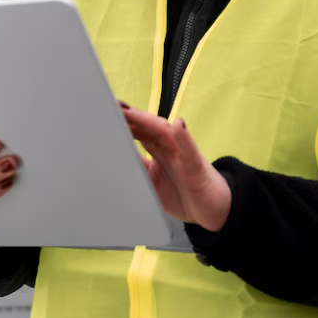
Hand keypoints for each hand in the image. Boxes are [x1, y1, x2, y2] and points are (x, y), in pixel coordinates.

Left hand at [121, 104, 231, 231]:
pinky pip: (190, 150)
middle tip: (113, 107)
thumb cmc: (184, 193)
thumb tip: (116, 160)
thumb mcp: (153, 184)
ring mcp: (183, 154)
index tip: (105, 113)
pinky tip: (179, 126)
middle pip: (148, 127)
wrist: (213, 210)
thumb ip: (139, 170)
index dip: (123, 123)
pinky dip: (184, 138)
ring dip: (149, 122)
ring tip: (133, 113)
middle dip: (131, 117)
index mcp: (159, 151)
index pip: (139, 132)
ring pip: (165, 133)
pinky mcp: (196, 166)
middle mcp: (170, 147)